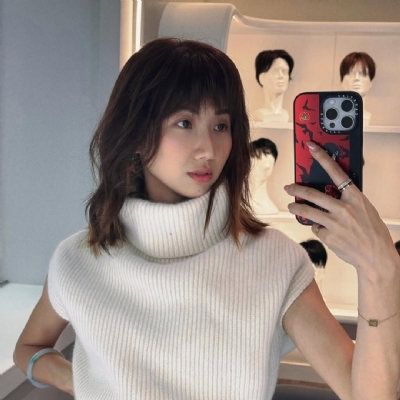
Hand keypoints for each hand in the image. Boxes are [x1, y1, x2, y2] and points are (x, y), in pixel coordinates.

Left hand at [284, 141, 397, 277]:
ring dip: (296, 207)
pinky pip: (316, 228)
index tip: (311, 147)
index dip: (322, 158)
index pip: (336, 172)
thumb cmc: (373, 232)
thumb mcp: (364, 209)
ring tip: (292, 206)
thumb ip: (347, 200)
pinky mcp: (327, 236)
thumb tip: (330, 195)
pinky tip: (327, 232)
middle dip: (296, 189)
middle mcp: (343, 208)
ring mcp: (334, 223)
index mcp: (355, 197)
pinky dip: (318, 228)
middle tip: (288, 187)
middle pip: (312, 194)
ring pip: (307, 211)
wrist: (376, 257)